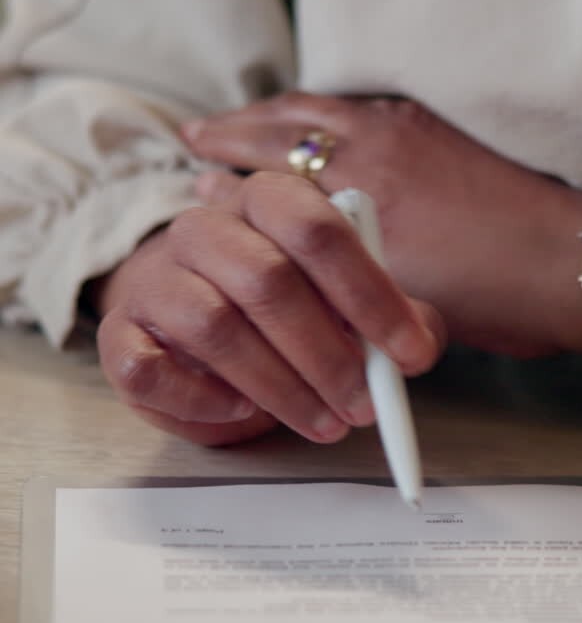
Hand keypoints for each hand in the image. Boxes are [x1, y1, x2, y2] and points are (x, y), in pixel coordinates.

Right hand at [94, 173, 443, 445]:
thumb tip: (420, 343)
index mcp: (267, 200)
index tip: (409, 354)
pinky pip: (148, 368)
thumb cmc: (279, 307)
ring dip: (278, 386)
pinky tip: (243, 410)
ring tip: (321, 422)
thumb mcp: (345, 301)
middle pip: (267, 280)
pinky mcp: (120, 334)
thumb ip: (391, 315)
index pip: (319, 229)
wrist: (180, 311)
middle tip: (363, 406)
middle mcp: (204, 227)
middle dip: (325, 354)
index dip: (370, 295)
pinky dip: (202, 397)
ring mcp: (156, 278)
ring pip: (214, 326)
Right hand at [183, 91, 581, 357]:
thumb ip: (336, 270)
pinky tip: (316, 125)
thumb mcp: (399, 296)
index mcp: (362, 189)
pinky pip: (356, 107)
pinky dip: (321, 113)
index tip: (195, 167)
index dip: (226, 165)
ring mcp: (407, 128)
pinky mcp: (434, 128)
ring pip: (320, 108)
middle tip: (200, 135)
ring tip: (244, 123)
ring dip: (275, 115)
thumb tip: (289, 254)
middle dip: (236, 129)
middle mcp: (377, 142)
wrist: (573, 262)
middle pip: (285, 121)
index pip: (270, 166)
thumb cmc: (491, 293)